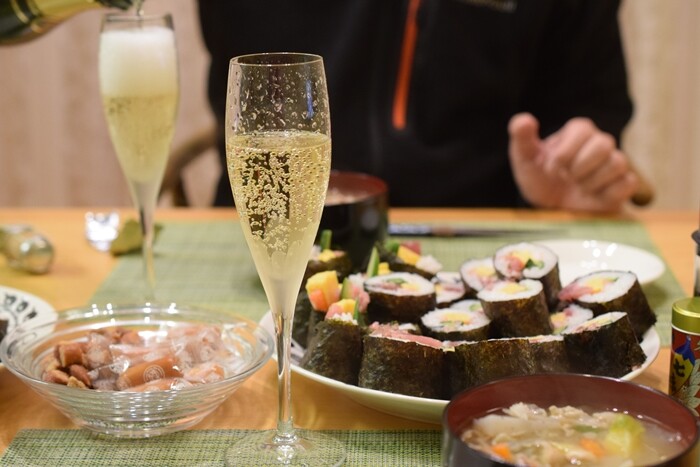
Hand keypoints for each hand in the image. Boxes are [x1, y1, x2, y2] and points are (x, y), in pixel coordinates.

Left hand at [508, 113, 638, 212]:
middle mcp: (600, 143)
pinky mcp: (623, 185)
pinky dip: (608, 194)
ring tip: (579, 188)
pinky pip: (628, 183)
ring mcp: (613, 164)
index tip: (550, 168)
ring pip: (618, 163)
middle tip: (566, 178)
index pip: (582, 129)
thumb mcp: (524, 160)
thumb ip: (521, 138)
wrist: (552, 210)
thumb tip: (523, 120)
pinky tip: (594, 197)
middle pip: (604, 143)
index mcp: (578, 131)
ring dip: (591, 182)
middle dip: (579, 167)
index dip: (564, 153)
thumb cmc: (540, 180)